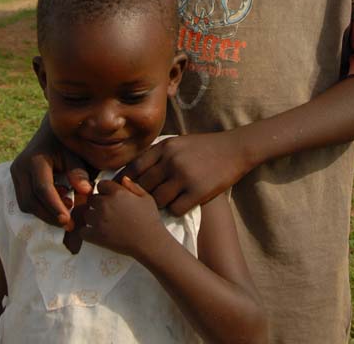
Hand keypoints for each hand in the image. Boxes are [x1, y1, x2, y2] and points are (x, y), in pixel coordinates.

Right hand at [10, 115, 92, 230]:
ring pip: (25, 203)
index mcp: (34, 159)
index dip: (54, 207)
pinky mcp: (16, 179)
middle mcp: (20, 166)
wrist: (52, 130)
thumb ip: (79, 171)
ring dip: (45, 212)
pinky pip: (25, 200)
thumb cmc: (67, 143)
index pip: (42, 189)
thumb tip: (86, 191)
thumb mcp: (75, 153)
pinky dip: (41, 206)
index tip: (68, 221)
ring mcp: (15, 173)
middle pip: (30, 200)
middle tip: (70, 224)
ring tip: (68, 207)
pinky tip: (61, 199)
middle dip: (49, 215)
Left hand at [78, 177, 165, 258]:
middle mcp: (105, 204)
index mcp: (117, 192)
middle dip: (98, 202)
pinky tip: (95, 232)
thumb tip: (123, 178)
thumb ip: (133, 186)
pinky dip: (86, 231)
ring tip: (103, 221)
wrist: (150, 242)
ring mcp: (99, 220)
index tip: (110, 197)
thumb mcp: (146, 197)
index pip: (101, 184)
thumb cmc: (150, 219)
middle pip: (92, 198)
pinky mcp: (96, 236)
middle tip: (107, 210)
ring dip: (92, 216)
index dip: (105, 190)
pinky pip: (82, 230)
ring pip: (86, 213)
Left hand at [118, 131, 246, 214]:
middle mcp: (171, 160)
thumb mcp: (178, 143)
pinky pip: (175, 209)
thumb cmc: (204, 146)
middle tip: (138, 205)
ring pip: (158, 201)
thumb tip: (133, 172)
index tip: (118, 190)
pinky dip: (175, 210)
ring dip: (158, 206)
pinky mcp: (198, 191)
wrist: (235, 149)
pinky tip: (179, 206)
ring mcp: (184, 176)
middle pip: (144, 186)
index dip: (124, 181)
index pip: (135, 167)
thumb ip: (158, 155)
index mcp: (165, 147)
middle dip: (140, 197)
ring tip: (161, 206)